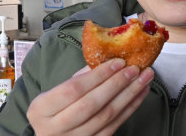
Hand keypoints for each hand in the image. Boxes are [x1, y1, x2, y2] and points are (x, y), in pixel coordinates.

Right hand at [26, 58, 153, 135]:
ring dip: (129, 95)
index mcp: (41, 109)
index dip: (98, 75)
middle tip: (134, 69)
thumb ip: (80, 76)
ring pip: (105, 117)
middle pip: (91, 105)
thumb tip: (109, 59)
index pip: (73, 89)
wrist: (51, 135)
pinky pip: (114, 126)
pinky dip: (130, 108)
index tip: (118, 62)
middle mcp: (54, 128)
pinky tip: (140, 93)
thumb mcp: (56, 91)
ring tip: (144, 78)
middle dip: (116, 84)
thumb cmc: (55, 108)